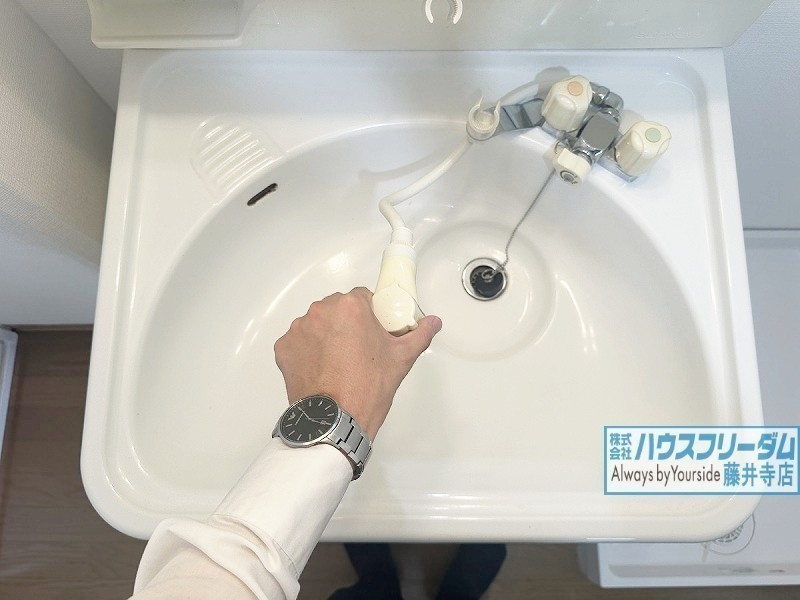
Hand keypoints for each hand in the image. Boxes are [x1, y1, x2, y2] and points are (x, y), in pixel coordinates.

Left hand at [274, 287, 441, 439]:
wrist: (335, 420)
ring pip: (317, 324)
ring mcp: (299, 330)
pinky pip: (299, 342)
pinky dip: (308, 352)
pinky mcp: (284, 348)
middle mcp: (320, 312)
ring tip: (339, 362)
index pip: (362, 297)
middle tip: (359, 349)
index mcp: (350, 307)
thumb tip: (433, 322)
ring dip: (326, 336)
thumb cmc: (367, 388)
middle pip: (337, 309)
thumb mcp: (401, 359)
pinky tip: (321, 369)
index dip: (370, 313)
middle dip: (347, 324)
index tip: (374, 330)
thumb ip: (419, 334)